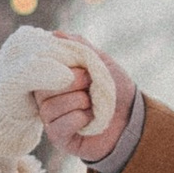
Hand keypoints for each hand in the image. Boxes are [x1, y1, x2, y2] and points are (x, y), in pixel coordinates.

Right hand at [37, 35, 135, 166]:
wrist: (133, 118)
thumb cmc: (115, 89)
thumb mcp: (100, 62)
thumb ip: (79, 47)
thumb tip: (55, 34)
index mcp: (53, 79)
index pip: (40, 69)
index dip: (61, 66)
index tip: (83, 67)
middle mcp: (46, 98)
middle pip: (43, 87)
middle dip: (74, 81)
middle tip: (91, 83)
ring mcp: (51, 120)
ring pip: (50, 107)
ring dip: (79, 101)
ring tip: (93, 104)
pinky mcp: (58, 138)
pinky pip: (59, 126)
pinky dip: (79, 119)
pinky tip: (90, 120)